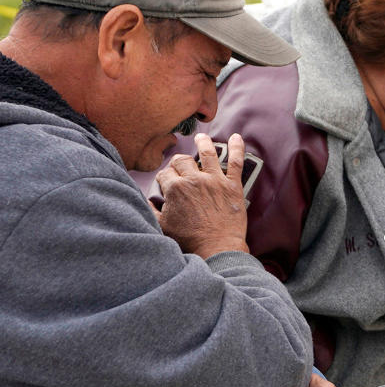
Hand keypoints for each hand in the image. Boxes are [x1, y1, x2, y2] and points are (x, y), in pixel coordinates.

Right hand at [154, 133, 248, 257]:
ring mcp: (215, 181)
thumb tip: (145, 200)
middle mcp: (195, 180)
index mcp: (176, 188)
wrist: (217, 248)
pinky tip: (236, 137)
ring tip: (201, 137)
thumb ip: (151, 210)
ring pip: (208, 153)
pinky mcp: (233, 186)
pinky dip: (237, 148)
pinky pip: (237, 162)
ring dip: (204, 143)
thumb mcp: (162, 226)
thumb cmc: (189, 240)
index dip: (164, 178)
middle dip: (179, 162)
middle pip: (183, 161)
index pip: (165, 173)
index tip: (166, 183)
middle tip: (180, 166)